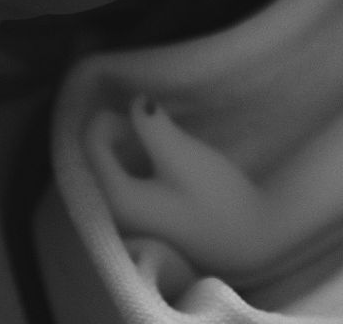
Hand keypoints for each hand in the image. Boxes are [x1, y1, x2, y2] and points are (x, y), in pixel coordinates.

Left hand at [86, 96, 281, 277]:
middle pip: (100, 154)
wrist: (250, 242)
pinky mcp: (147, 218)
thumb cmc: (216, 199)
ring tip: (166, 141)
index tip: (149, 116)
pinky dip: (143, 162)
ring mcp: (130, 219)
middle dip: (124, 131)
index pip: (91, 141)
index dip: (115, 117)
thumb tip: (136, 101)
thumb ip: (150, 124)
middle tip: (157, 126)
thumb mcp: (181, 154)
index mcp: (115, 197)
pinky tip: (169, 162)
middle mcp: (114, 212)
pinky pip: (129, 180)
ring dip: (135, 146)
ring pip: (116, 165)